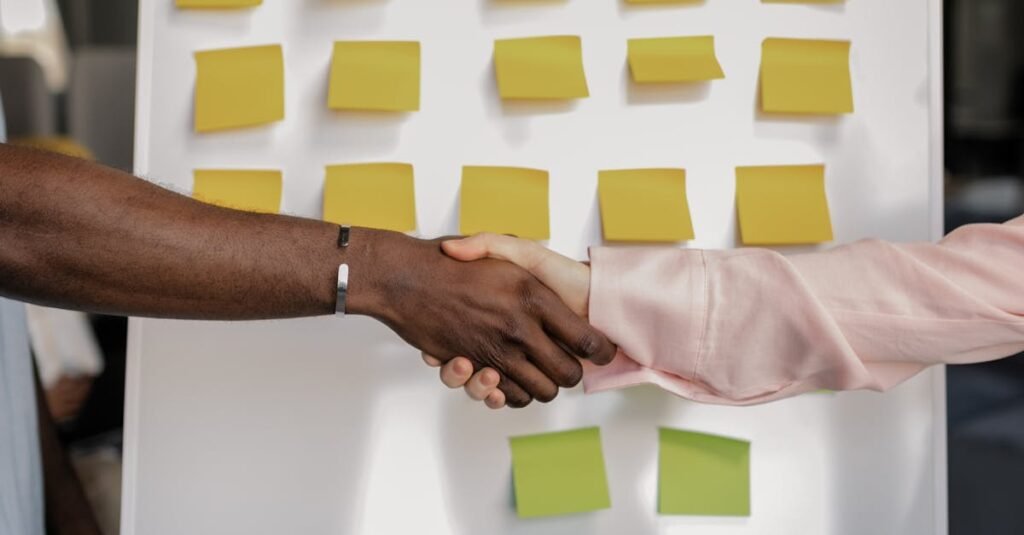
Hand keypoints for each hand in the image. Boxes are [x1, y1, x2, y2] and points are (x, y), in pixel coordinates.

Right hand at [349, 230, 612, 407]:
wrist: (405, 278)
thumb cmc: (455, 261)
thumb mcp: (505, 248)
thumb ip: (537, 261)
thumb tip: (566, 291)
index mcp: (535, 295)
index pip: (588, 339)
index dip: (601, 350)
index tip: (603, 350)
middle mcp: (520, 327)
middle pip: (567, 374)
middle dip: (570, 373)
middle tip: (564, 362)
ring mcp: (497, 350)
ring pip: (539, 391)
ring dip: (540, 387)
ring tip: (533, 368)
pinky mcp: (473, 367)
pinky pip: (503, 396)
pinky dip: (505, 394)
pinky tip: (500, 380)